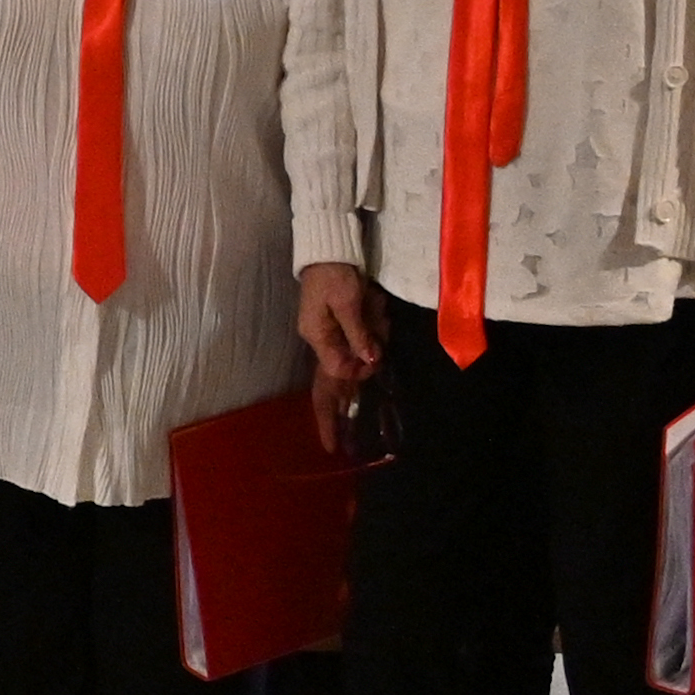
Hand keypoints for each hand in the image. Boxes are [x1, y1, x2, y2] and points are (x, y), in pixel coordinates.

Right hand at [295, 259, 380, 449]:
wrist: (326, 248)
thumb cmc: (336, 274)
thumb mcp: (348, 301)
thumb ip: (358, 333)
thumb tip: (368, 363)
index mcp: (319, 336)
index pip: (337, 371)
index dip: (357, 374)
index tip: (373, 364)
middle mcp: (320, 341)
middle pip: (326, 384)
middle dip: (331, 414)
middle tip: (333, 446)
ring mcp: (326, 335)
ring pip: (348, 360)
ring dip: (370, 336)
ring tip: (375, 302)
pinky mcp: (336, 327)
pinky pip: (353, 346)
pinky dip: (369, 336)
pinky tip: (374, 310)